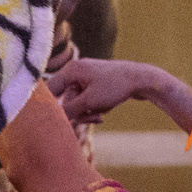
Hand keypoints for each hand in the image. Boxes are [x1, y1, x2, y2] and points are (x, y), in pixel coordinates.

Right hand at [47, 56, 161, 125]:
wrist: (143, 79)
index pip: (48, 90)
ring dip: (87, 112)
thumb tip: (53, 119)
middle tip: (92, 117)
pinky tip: (105, 110)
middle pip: (64, 99)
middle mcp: (75, 71)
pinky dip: (94, 107)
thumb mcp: (90, 102)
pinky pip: (86, 100)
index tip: (51, 121)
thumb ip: (69, 110)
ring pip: (76, 102)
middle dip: (77, 112)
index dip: (49, 107)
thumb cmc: (116, 87)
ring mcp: (85, 77)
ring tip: (100, 115)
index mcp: (71, 70)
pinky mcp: (94, 84)